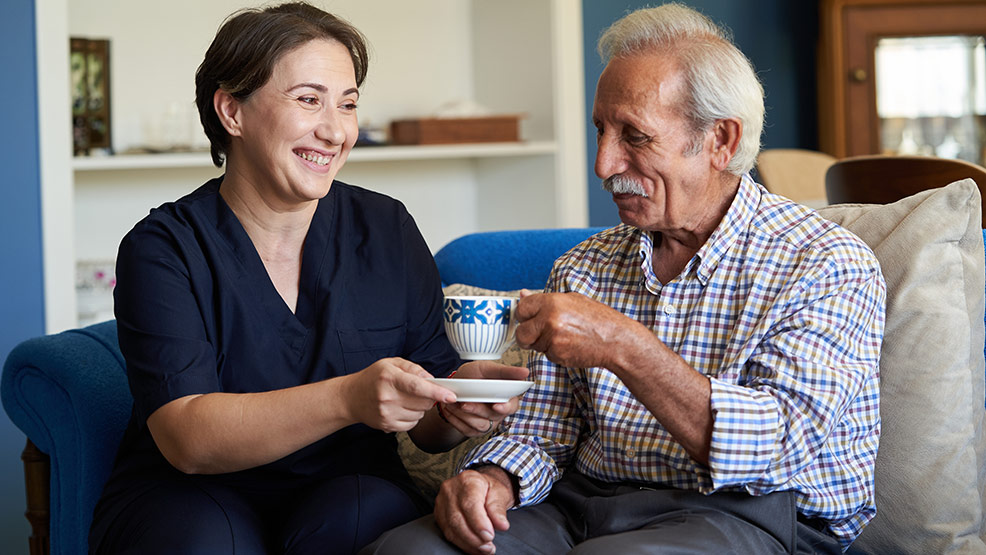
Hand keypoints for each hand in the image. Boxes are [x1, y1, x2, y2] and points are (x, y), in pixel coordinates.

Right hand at [345, 357, 455, 432]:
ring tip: (405, 399)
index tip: (451, 396)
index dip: (437, 392)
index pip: (418, 387)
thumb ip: (414, 369)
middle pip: (423, 403)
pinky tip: (401, 408)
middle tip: (419, 391)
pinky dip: (412, 417)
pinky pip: (412, 425)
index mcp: (389, 378)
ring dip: (420, 408)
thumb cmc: (373, 378)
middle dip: (428, 397)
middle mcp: (387, 397)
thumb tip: (432, 379)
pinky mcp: (387, 426)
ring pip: (419, 415)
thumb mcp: (391, 364)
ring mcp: (386, 414)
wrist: (351, 397)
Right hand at [435, 466, 515, 554]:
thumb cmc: (489, 490)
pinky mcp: (439, 514)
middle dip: (474, 537)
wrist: (478, 487)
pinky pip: (447, 532)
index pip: (469, 504)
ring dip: (468, 543)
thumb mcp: (499, 494)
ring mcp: (441, 502)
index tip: (490, 536)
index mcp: (467, 480)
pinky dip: (462, 543)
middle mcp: (450, 490)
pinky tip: (474, 547)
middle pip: (457, 518)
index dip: (478, 523)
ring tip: (484, 549)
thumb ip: (498, 509)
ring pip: (451, 528)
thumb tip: (502, 525)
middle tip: (489, 547)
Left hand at [437, 361, 528, 436]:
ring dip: (465, 415)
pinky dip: (456, 419)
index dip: (505, 408)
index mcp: (507, 398)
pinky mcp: (473, 430)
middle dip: (478, 410)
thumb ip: (506, 371)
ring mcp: (487, 423)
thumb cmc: (475, 375)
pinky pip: (466, 430)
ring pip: (480, 426)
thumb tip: (525, 372)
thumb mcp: (489, 369)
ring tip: (454, 404)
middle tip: (465, 404)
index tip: (496, 406)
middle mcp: (498, 413)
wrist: (456, 385)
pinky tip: (450, 409)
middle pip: (494, 417)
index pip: (512, 406)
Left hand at [515, 289, 638, 368]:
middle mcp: (550, 319)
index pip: (522, 308)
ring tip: (563, 337)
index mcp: (552, 302)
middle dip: (527, 336)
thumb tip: (523, 294)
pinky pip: (546, 355)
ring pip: (534, 346)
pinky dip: (554, 353)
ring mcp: (553, 338)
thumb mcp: (572, 300)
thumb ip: (545, 299)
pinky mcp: (557, 354)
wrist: (615, 340)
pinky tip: (569, 346)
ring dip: (543, 344)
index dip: (523, 315)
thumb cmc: (597, 319)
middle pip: (521, 332)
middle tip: (539, 334)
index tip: (528, 319)